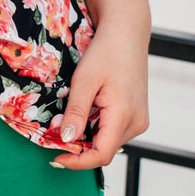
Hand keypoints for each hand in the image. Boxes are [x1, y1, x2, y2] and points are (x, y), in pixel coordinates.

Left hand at [50, 25, 149, 170]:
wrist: (127, 33)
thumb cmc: (107, 52)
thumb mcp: (84, 81)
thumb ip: (76, 112)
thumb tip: (67, 139)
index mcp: (125, 115)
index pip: (101, 155)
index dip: (77, 162)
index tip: (56, 158)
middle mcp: (137, 123)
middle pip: (104, 150)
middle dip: (78, 148)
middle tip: (55, 134)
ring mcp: (139, 120)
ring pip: (108, 142)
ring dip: (86, 138)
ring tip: (69, 119)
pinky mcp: (136, 115)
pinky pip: (113, 132)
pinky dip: (96, 129)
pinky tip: (85, 113)